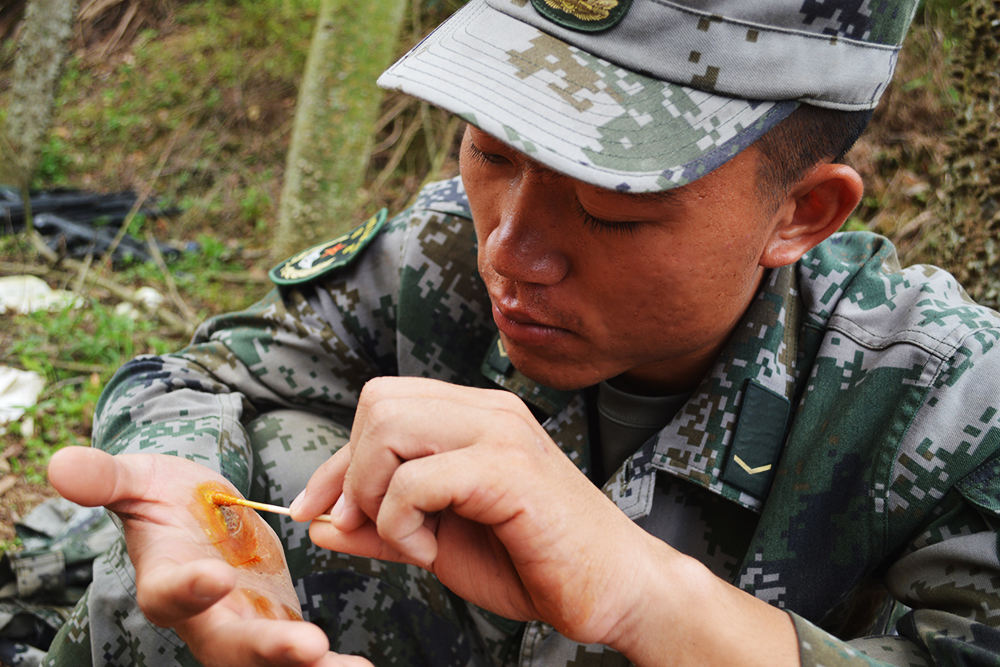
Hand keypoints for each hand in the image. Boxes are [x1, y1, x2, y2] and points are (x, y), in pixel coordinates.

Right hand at [48, 447, 371, 666]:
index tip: (214, 577)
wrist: (198, 510)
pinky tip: (362, 666)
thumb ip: (106, 478)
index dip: (191, 587)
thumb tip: (59, 462)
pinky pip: (301, 654)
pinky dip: (328, 664)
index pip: (172, 592)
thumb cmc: (163, 497)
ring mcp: (242, 624)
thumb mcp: (137, 479)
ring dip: (305, 666)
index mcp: (166, 580)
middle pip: (229, 643)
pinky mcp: (275, 622)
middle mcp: (204, 616)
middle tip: (306, 647)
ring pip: (269, 659)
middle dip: (267, 647)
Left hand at [293, 378, 798, 666]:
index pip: (380, 404)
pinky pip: (415, 480)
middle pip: (376, 401)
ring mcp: (501, 432)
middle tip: (379, 527)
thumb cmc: (534, 564)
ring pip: (387, 425)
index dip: (336, 462)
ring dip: (378, 494)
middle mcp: (487, 409)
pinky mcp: (508, 468)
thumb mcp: (437, 544)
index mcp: (474, 415)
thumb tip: (318, 521)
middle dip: (354, 473)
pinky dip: (404, 525)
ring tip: (415, 539)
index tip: (316, 512)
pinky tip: (435, 553)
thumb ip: (380, 526)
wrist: (615, 590)